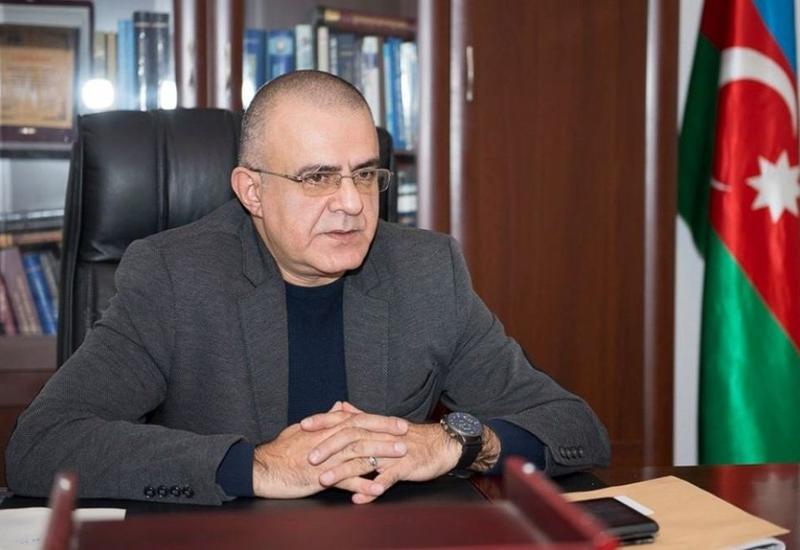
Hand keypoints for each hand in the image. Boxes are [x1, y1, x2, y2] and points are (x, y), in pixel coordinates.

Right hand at [252, 402, 408, 498]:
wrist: (262, 468)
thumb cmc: (280, 449)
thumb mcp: (302, 429)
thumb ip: (324, 419)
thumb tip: (338, 407)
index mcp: (325, 428)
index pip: (357, 419)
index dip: (379, 420)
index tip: (398, 422)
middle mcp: (328, 440)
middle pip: (362, 432)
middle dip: (386, 432)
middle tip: (406, 434)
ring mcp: (325, 459)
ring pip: (358, 452)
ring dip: (382, 453)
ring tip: (401, 455)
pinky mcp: (320, 478)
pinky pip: (346, 481)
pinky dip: (363, 484)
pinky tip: (379, 488)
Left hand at [303, 403, 463, 503]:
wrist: (442, 444)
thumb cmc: (412, 437)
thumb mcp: (384, 425)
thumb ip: (361, 416)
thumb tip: (341, 406)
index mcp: (374, 425)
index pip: (344, 420)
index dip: (324, 421)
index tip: (302, 425)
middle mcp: (381, 435)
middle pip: (350, 439)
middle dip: (328, 448)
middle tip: (308, 459)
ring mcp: (394, 451)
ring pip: (365, 459)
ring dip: (343, 471)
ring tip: (325, 480)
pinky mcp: (406, 466)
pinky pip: (388, 477)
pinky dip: (373, 487)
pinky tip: (360, 496)